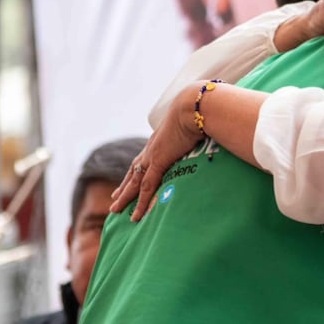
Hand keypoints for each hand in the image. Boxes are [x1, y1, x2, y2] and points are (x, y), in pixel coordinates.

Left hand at [110, 85, 203, 220]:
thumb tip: (209, 137)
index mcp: (160, 141)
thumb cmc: (200, 114)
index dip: (136, 171)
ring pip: (134, 182)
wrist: (194, 108)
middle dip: (124, 186)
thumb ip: (198, 135)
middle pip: (133, 172)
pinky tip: (136, 215)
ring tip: (115, 209)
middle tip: (115, 198)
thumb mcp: (196, 127)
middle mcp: (152, 148)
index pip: (144, 159)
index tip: (129, 180)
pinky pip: (146, 187)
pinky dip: (141, 202)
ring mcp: (153, 155)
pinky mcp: (158, 161)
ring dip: (125, 196)